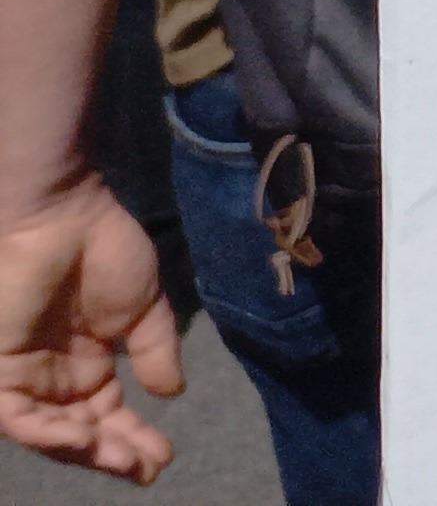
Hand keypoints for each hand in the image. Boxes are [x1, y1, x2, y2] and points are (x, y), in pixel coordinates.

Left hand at [0, 174, 180, 481]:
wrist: (63, 217)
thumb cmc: (104, 250)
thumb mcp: (143, 307)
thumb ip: (155, 349)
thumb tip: (171, 392)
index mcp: (86, 367)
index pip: (105, 417)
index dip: (131, 440)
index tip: (163, 457)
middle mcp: (52, 381)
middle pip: (79, 433)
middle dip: (112, 454)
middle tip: (146, 467)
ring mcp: (23, 378)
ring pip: (47, 433)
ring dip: (84, 451)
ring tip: (122, 460)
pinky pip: (16, 418)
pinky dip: (47, 433)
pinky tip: (84, 438)